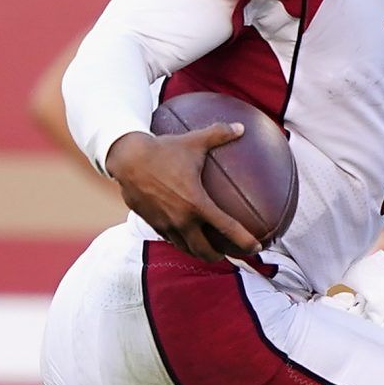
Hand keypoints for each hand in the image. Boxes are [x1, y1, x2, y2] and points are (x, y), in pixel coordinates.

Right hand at [107, 125, 273, 273]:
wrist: (127, 159)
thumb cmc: (162, 150)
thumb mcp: (193, 141)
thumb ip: (219, 135)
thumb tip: (241, 127)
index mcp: (197, 204)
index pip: (227, 229)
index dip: (245, 242)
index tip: (257, 247)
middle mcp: (182, 220)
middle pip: (205, 251)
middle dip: (220, 257)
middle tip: (229, 254)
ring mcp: (165, 224)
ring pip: (186, 248)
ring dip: (199, 252)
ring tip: (208, 249)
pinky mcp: (152, 223)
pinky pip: (170, 238)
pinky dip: (181, 240)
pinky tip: (185, 234)